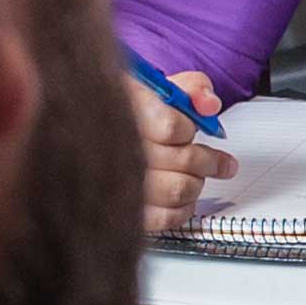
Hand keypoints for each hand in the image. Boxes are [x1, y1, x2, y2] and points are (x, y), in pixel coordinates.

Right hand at [130, 68, 230, 233]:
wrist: (87, 136)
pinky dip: (182, 209)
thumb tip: (209, 104)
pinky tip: (182, 198)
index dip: (190, 129)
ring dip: (196, 184)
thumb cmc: (125, 113)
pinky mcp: (122, 210)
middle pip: (181, 160)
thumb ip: (189, 88)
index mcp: (123, 110)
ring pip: (177, 191)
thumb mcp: (155, 86)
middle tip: (218, 162)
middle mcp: (117, 148)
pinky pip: (163, 218)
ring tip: (197, 177)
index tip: (194, 128)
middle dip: (207, 161)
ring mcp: (116, 182)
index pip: (171, 127)